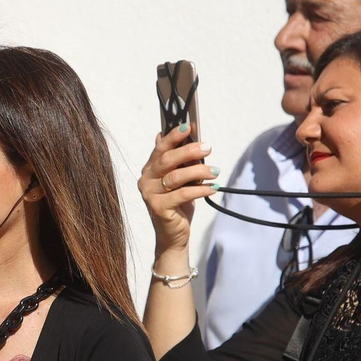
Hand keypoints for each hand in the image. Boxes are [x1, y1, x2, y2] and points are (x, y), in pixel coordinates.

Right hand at [137, 127, 215, 255]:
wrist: (173, 235)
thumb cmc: (178, 204)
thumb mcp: (181, 180)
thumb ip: (181, 161)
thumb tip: (190, 136)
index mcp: (149, 169)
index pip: (160, 148)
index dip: (174, 136)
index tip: (189, 126)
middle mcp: (146, 180)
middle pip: (167, 160)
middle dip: (189, 151)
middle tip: (208, 148)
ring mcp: (150, 194)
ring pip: (176, 177)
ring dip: (198, 171)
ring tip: (215, 170)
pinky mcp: (158, 208)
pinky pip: (182, 194)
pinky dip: (200, 190)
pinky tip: (213, 188)